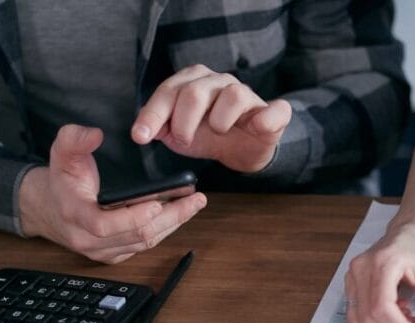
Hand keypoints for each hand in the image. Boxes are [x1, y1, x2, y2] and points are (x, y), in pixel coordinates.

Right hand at [19, 124, 206, 263]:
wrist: (49, 209)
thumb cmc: (61, 180)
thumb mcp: (60, 152)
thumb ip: (74, 139)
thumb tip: (95, 134)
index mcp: (75, 215)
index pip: (104, 225)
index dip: (132, 218)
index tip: (157, 204)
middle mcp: (89, 239)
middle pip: (136, 236)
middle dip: (170, 218)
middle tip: (194, 200)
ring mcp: (103, 251)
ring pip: (145, 243)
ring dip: (173, 223)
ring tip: (194, 203)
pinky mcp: (114, 254)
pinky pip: (144, 246)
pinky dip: (164, 229)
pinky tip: (180, 213)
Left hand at [131, 65, 291, 172]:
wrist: (243, 149)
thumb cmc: (209, 136)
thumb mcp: (179, 135)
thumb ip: (161, 128)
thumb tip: (146, 130)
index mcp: (194, 81)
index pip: (169, 91)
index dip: (153, 114)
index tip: (140, 136)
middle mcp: (220, 81)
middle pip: (195, 92)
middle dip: (183, 122)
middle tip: (184, 139)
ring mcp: (248, 95)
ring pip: (233, 95)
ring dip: (219, 121)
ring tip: (218, 132)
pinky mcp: (273, 112)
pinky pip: (274, 110)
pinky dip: (265, 119)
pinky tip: (256, 127)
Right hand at [345, 222, 414, 322]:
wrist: (411, 231)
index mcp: (383, 262)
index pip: (382, 308)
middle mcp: (361, 268)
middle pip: (369, 319)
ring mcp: (351, 276)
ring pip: (359, 321)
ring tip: (405, 315)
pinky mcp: (349, 284)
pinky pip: (356, 316)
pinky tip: (394, 311)